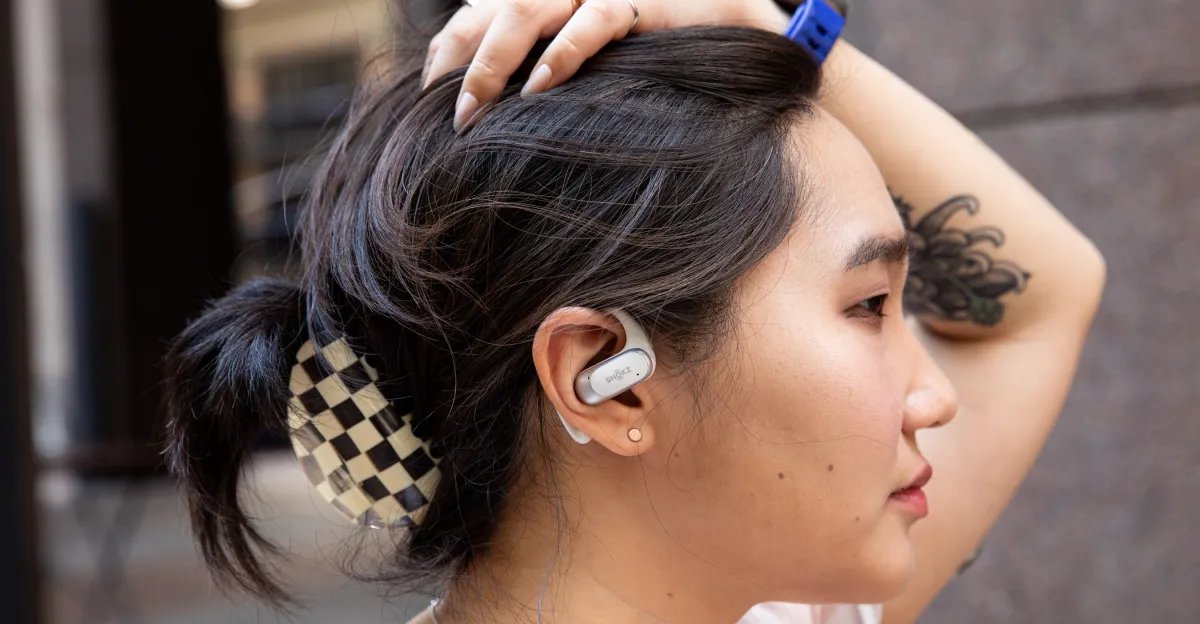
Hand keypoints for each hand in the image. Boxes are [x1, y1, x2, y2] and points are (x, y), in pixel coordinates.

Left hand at [421, 0, 789, 129]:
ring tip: (475, 112)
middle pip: (493, 9)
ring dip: (494, 64)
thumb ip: (549, 61)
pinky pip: (592, 20)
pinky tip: (540, 90)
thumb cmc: (661, 40)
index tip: (427, 94)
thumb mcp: (596, 49)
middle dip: (462, 63)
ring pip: (526, 9)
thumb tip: (494, 109)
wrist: (739, 17)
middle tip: (450, 117)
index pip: (478, 9)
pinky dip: (561, 55)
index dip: (448, 48)